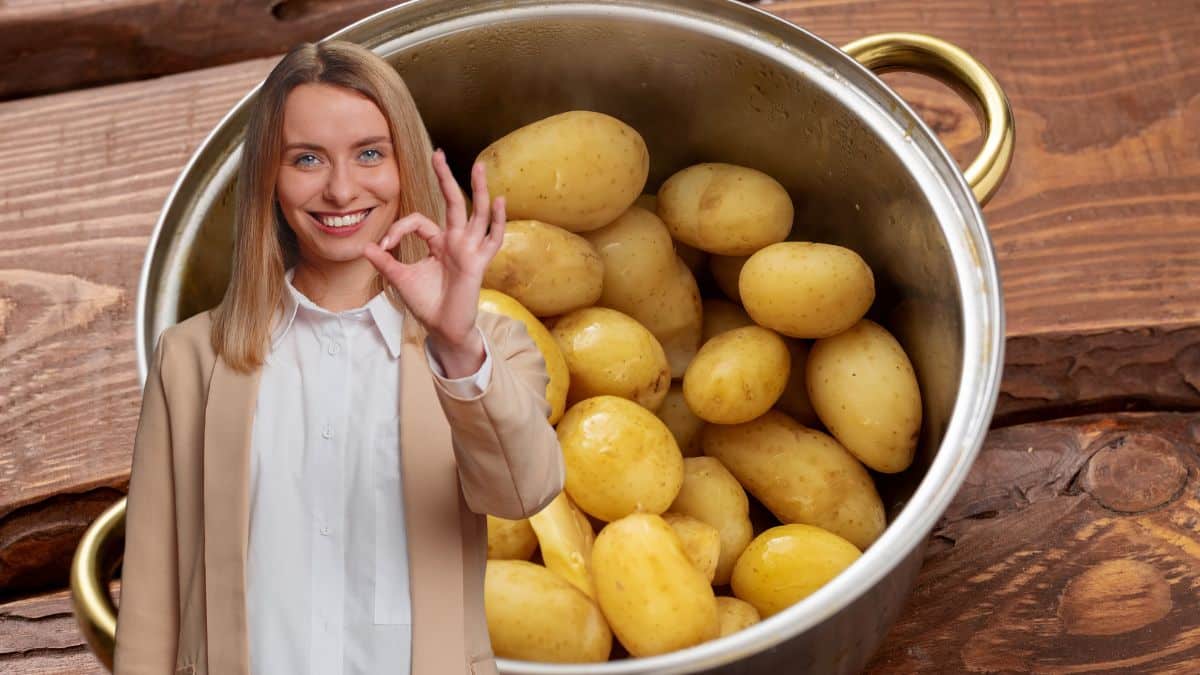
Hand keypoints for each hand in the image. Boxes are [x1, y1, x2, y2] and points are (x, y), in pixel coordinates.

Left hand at [363, 149, 505, 369]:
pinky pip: (492, 239)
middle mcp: (456, 241)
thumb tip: (366, 247)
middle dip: (445, 178)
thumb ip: (386, 262)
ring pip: (476, 213)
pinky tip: (501, 201)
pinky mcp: (478, 263)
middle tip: (438, 154)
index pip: (419, 221)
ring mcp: (469, 250)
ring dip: (478, 190)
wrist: (443, 328)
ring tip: (479, 167)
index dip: (399, 228)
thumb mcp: (401, 279)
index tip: (385, 245)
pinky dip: (498, 221)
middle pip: (453, 203)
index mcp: (437, 243)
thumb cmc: (427, 304)